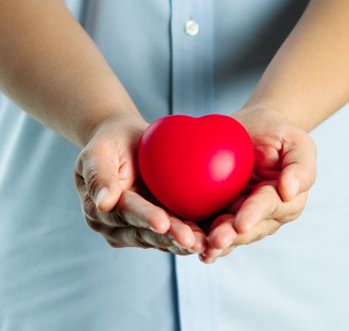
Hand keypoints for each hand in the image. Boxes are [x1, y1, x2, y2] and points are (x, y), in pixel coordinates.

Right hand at [74, 116, 206, 253]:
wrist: (129, 143)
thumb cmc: (111, 143)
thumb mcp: (97, 152)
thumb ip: (99, 176)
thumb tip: (103, 204)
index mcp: (100, 212)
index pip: (126, 213)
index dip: (144, 218)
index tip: (162, 223)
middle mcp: (119, 227)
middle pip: (147, 234)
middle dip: (170, 238)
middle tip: (192, 241)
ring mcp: (142, 229)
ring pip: (165, 239)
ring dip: (185, 242)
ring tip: (206, 244)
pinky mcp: (163, 227)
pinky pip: (179, 233)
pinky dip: (196, 234)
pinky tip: (213, 238)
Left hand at [200, 105, 316, 262]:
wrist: (254, 129)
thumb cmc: (279, 133)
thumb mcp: (297, 142)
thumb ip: (300, 166)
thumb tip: (289, 191)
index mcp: (286, 201)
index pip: (269, 207)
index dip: (255, 214)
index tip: (241, 223)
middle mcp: (265, 216)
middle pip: (248, 230)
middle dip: (231, 236)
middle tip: (215, 240)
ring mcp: (241, 217)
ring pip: (229, 235)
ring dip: (214, 243)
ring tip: (198, 246)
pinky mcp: (221, 214)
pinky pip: (210, 228)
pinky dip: (200, 237)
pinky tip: (186, 244)